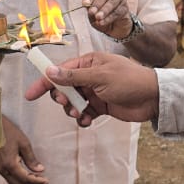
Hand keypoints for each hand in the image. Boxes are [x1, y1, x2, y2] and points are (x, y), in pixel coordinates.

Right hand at [0, 117, 47, 183]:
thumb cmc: (11, 134)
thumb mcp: (24, 144)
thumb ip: (31, 159)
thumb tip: (40, 170)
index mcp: (10, 164)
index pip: (25, 179)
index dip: (37, 182)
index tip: (46, 181)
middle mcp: (4, 170)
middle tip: (44, 181)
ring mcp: (2, 171)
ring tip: (39, 180)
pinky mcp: (2, 169)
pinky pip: (12, 181)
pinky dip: (22, 182)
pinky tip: (30, 177)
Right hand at [25, 51, 158, 126]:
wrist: (152, 98)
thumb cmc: (129, 80)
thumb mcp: (100, 77)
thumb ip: (74, 76)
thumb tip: (50, 71)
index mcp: (88, 62)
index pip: (60, 70)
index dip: (44, 82)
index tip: (30, 95)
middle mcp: (89, 75)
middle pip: (64, 88)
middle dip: (62, 98)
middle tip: (69, 103)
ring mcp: (94, 91)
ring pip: (73, 102)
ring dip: (73, 110)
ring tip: (82, 114)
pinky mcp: (101, 106)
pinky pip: (84, 113)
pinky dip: (83, 118)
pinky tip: (88, 121)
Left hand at [82, 0, 130, 37]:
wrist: (114, 26)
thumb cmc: (101, 16)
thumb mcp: (92, 15)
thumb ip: (91, 12)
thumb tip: (90, 11)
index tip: (85, 3)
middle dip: (97, 3)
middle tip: (92, 12)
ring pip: (112, 2)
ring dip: (104, 10)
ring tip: (98, 18)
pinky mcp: (125, 7)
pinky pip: (117, 12)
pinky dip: (109, 18)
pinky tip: (102, 22)